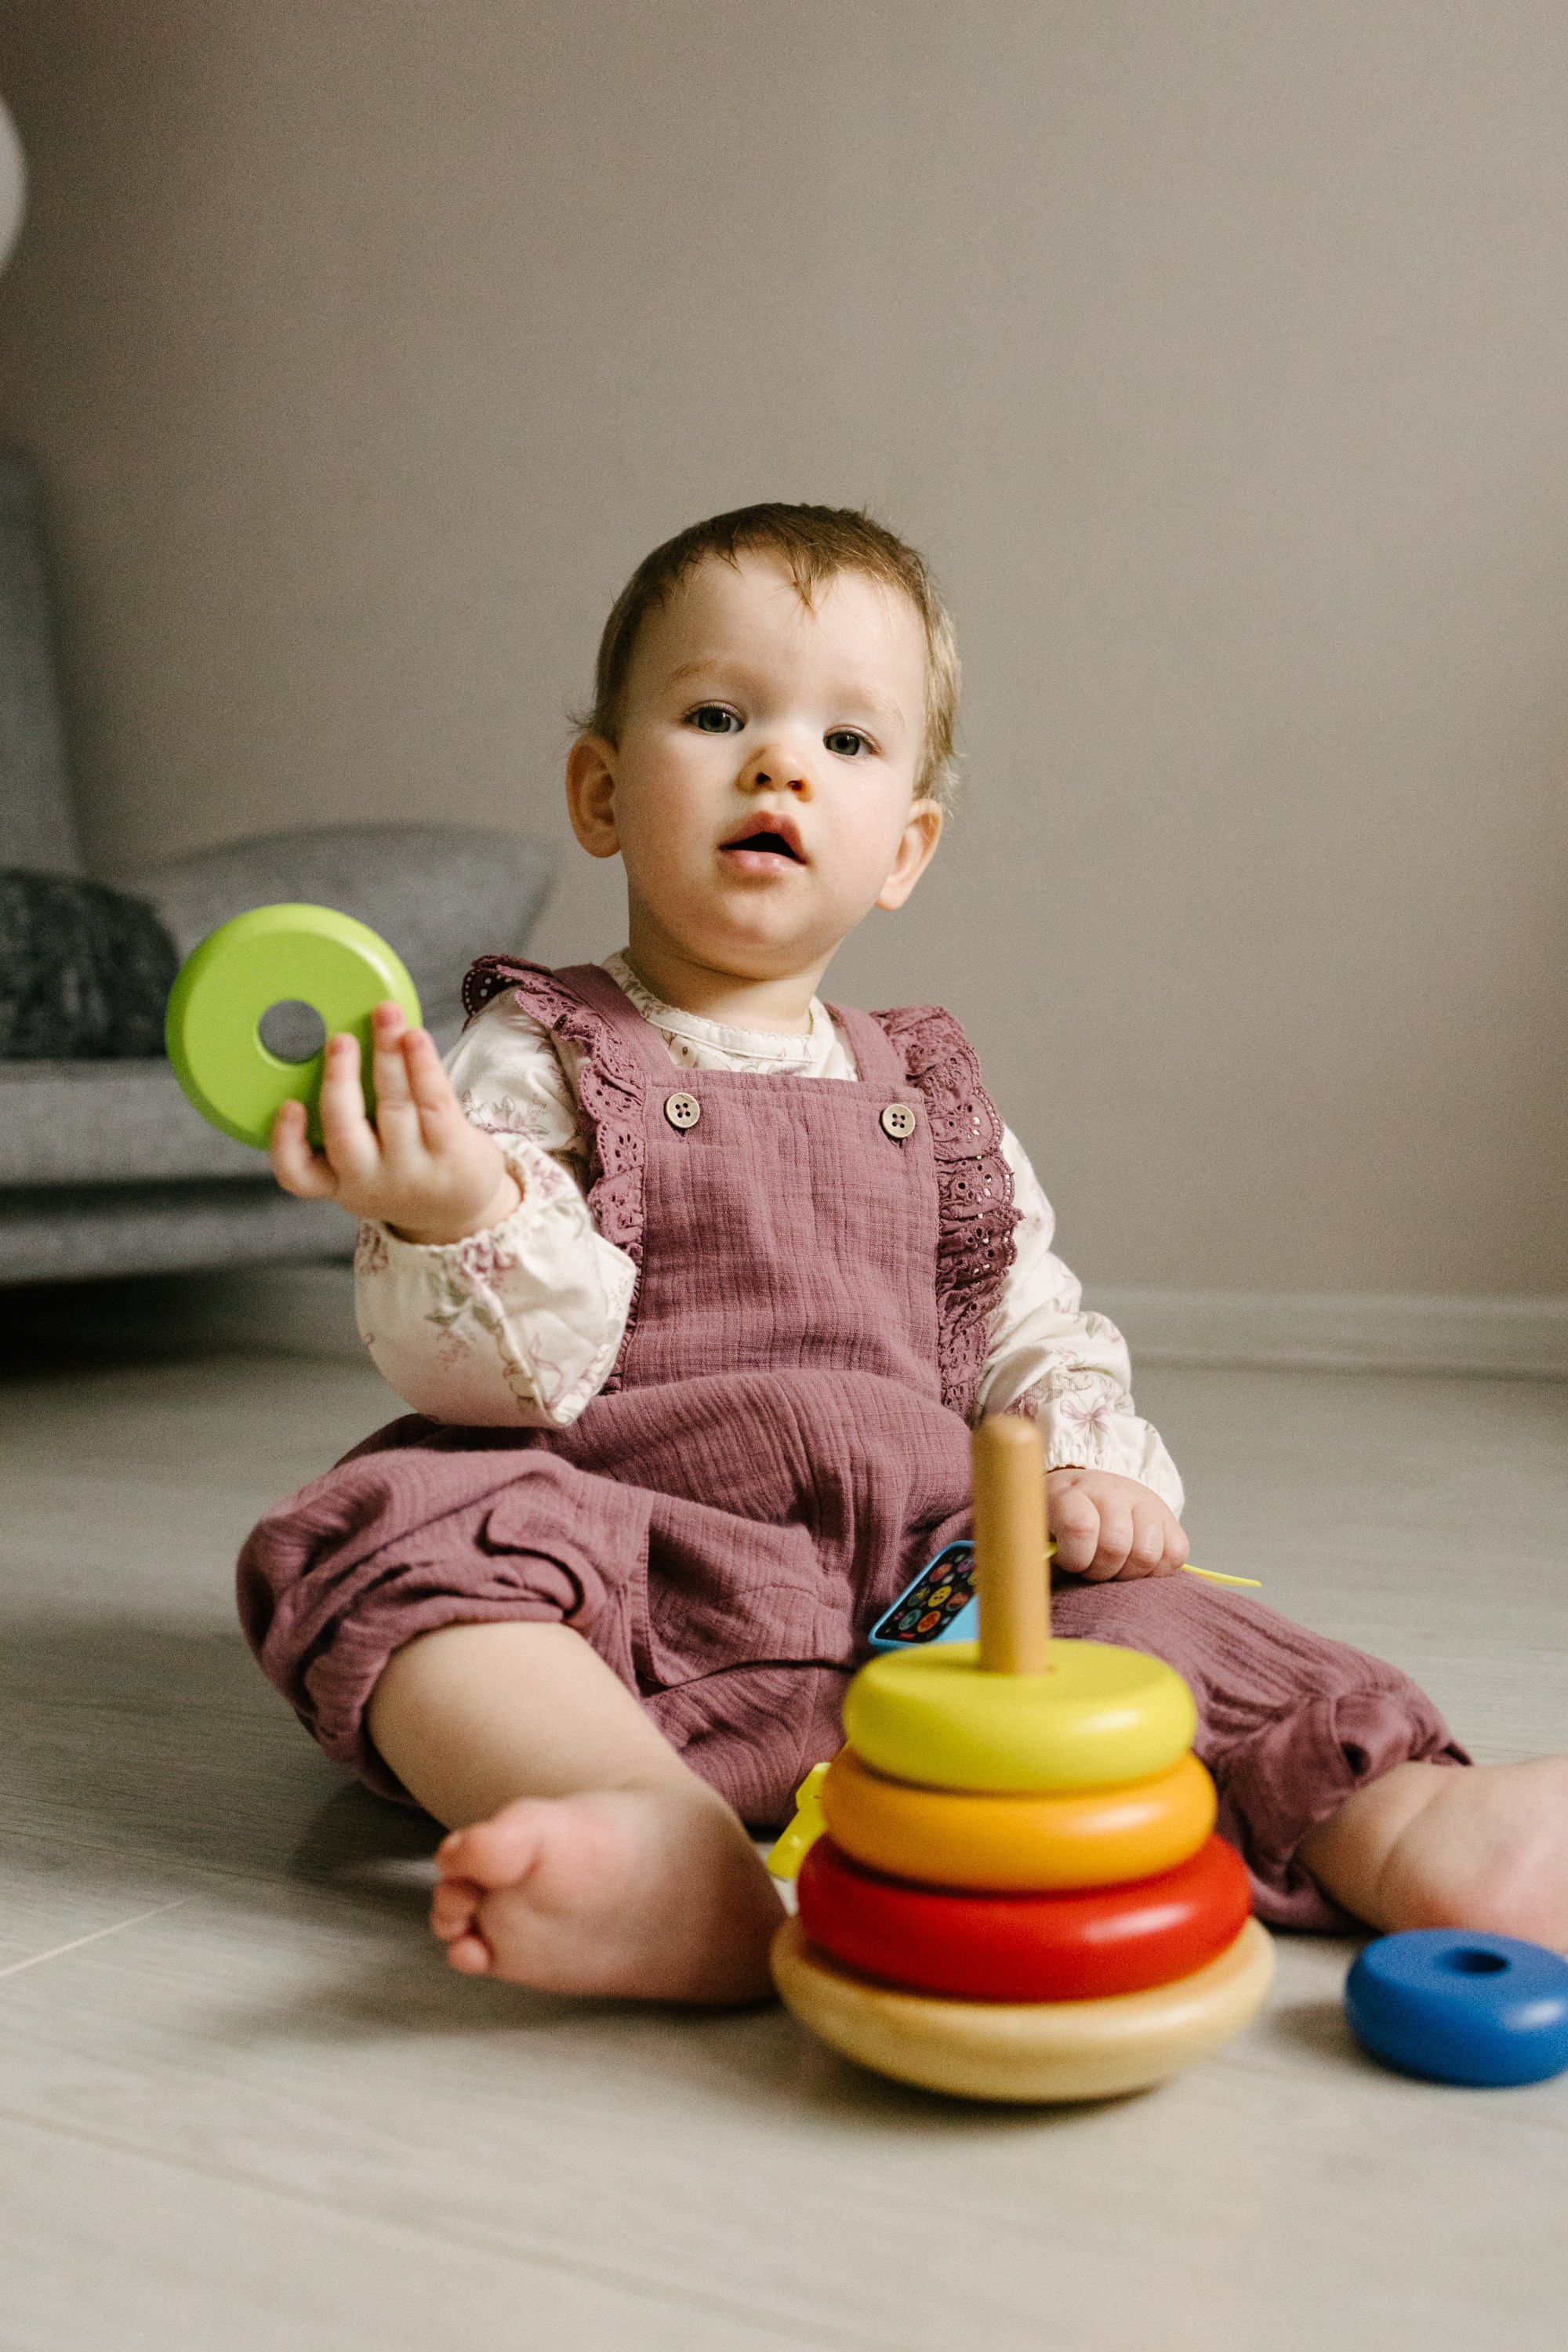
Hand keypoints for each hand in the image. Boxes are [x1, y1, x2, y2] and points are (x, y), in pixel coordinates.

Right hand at [269, 1001, 520, 1244]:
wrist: (462, 1207)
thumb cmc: (403, 1168)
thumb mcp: (367, 1165)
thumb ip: (347, 1124)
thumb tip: (337, 1044)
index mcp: (338, 1182)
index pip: (298, 1176)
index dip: (285, 1143)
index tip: (288, 1105)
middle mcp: (371, 1182)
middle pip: (346, 1135)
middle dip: (340, 1082)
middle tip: (339, 1040)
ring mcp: (413, 1171)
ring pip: (395, 1107)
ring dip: (388, 1056)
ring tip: (385, 1016)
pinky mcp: (452, 1154)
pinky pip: (435, 1102)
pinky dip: (423, 1065)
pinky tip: (415, 1037)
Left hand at [1046, 1467, 1187, 1582]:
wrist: (1089, 1493)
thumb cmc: (1056, 1524)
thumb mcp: (1034, 1531)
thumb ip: (1031, 1556)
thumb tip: (1036, 1588)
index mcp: (1068, 1493)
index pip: (1080, 1527)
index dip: (1074, 1558)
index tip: (1067, 1563)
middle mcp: (1109, 1490)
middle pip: (1115, 1547)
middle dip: (1099, 1571)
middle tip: (1088, 1569)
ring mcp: (1143, 1501)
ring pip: (1146, 1555)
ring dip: (1127, 1573)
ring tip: (1111, 1567)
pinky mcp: (1169, 1517)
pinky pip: (1174, 1555)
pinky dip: (1156, 1570)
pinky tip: (1134, 1563)